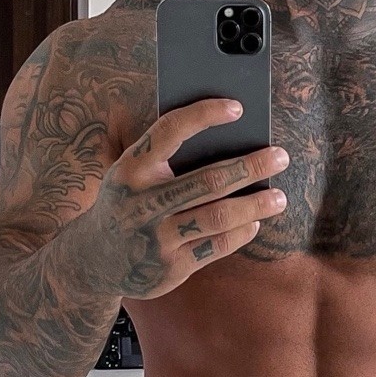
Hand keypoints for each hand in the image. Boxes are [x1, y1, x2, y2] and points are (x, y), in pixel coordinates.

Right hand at [90, 98, 288, 299]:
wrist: (94, 261)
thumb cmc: (126, 204)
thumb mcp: (130, 175)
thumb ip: (163, 157)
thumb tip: (227, 139)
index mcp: (130, 169)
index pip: (170, 131)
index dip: (204, 115)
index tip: (238, 108)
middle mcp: (142, 203)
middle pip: (208, 180)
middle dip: (250, 166)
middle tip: (280, 156)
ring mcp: (157, 237)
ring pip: (219, 216)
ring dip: (256, 204)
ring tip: (279, 197)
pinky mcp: (171, 267)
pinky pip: (216, 246)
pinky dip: (241, 233)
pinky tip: (254, 222)